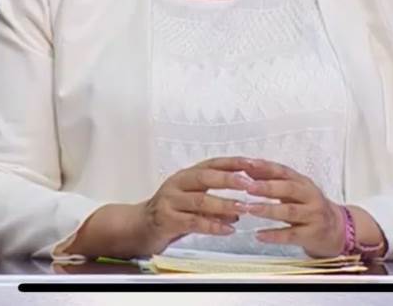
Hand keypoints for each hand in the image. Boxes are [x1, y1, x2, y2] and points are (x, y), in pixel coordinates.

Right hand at [133, 157, 250, 254]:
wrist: (139, 227)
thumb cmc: (169, 213)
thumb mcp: (192, 202)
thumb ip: (214, 203)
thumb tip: (240, 209)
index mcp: (186, 175)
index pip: (212, 163)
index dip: (233, 163)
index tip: (253, 163)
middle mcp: (177, 184)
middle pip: (205, 177)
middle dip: (229, 179)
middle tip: (250, 184)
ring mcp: (170, 201)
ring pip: (201, 200)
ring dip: (224, 204)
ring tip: (243, 209)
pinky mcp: (166, 219)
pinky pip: (194, 222)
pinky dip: (213, 225)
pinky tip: (228, 229)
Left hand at [234, 158, 346, 257]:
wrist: (337, 229)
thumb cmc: (309, 207)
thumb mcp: (294, 190)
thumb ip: (272, 180)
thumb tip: (247, 168)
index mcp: (303, 183)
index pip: (284, 171)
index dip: (266, 167)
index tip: (248, 164)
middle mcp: (310, 196)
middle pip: (289, 189)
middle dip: (268, 187)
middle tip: (248, 187)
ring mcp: (313, 216)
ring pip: (290, 211)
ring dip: (268, 210)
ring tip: (251, 209)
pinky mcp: (311, 234)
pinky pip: (291, 235)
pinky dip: (274, 235)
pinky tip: (259, 235)